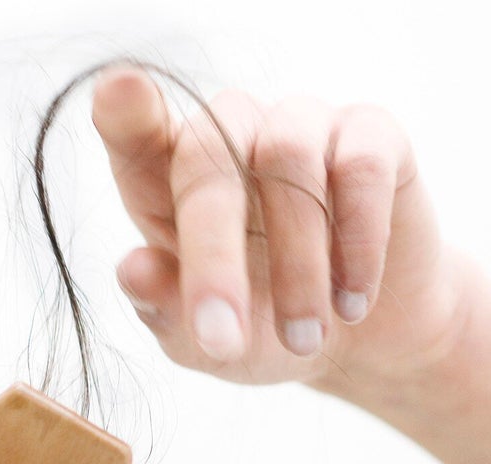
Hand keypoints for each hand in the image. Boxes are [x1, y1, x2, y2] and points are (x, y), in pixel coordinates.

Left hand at [93, 66, 465, 387]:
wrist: (364, 344)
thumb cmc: (261, 329)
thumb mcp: (204, 341)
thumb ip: (163, 307)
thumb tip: (133, 269)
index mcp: (166, 178)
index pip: (134, 128)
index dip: (125, 108)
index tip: (118, 91)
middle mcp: (229, 134)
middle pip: (206, 157)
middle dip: (212, 256)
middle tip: (222, 337)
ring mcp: (300, 125)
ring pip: (289, 157)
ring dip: (297, 263)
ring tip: (304, 338)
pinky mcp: (372, 135)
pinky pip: (362, 166)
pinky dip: (359, 242)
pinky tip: (353, 301)